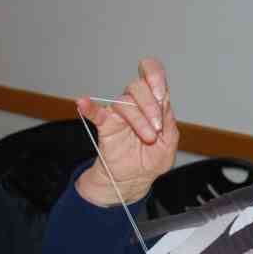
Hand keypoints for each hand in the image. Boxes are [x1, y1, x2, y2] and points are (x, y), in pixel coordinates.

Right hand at [75, 57, 179, 206]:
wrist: (134, 179)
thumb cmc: (151, 159)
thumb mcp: (170, 142)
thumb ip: (169, 120)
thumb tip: (163, 100)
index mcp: (153, 103)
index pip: (152, 74)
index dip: (155, 76)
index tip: (161, 95)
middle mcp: (135, 103)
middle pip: (138, 86)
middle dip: (150, 107)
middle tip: (157, 129)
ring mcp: (119, 113)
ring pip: (124, 103)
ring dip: (139, 120)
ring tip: (148, 138)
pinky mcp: (106, 125)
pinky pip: (95, 112)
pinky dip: (89, 107)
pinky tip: (83, 102)